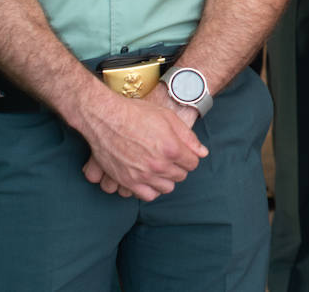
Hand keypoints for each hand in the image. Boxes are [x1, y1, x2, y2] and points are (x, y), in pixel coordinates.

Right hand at [78, 85, 206, 200]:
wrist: (106, 118)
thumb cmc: (137, 113)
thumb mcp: (168, 118)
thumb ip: (188, 137)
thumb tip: (203, 153)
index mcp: (172, 149)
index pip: (193, 163)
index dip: (189, 156)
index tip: (183, 152)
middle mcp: (158, 165)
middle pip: (180, 176)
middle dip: (179, 166)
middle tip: (169, 157)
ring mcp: (142, 175)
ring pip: (166, 188)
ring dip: (166, 179)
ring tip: (160, 167)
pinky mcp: (127, 181)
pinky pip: (147, 195)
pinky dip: (151, 188)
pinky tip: (149, 177)